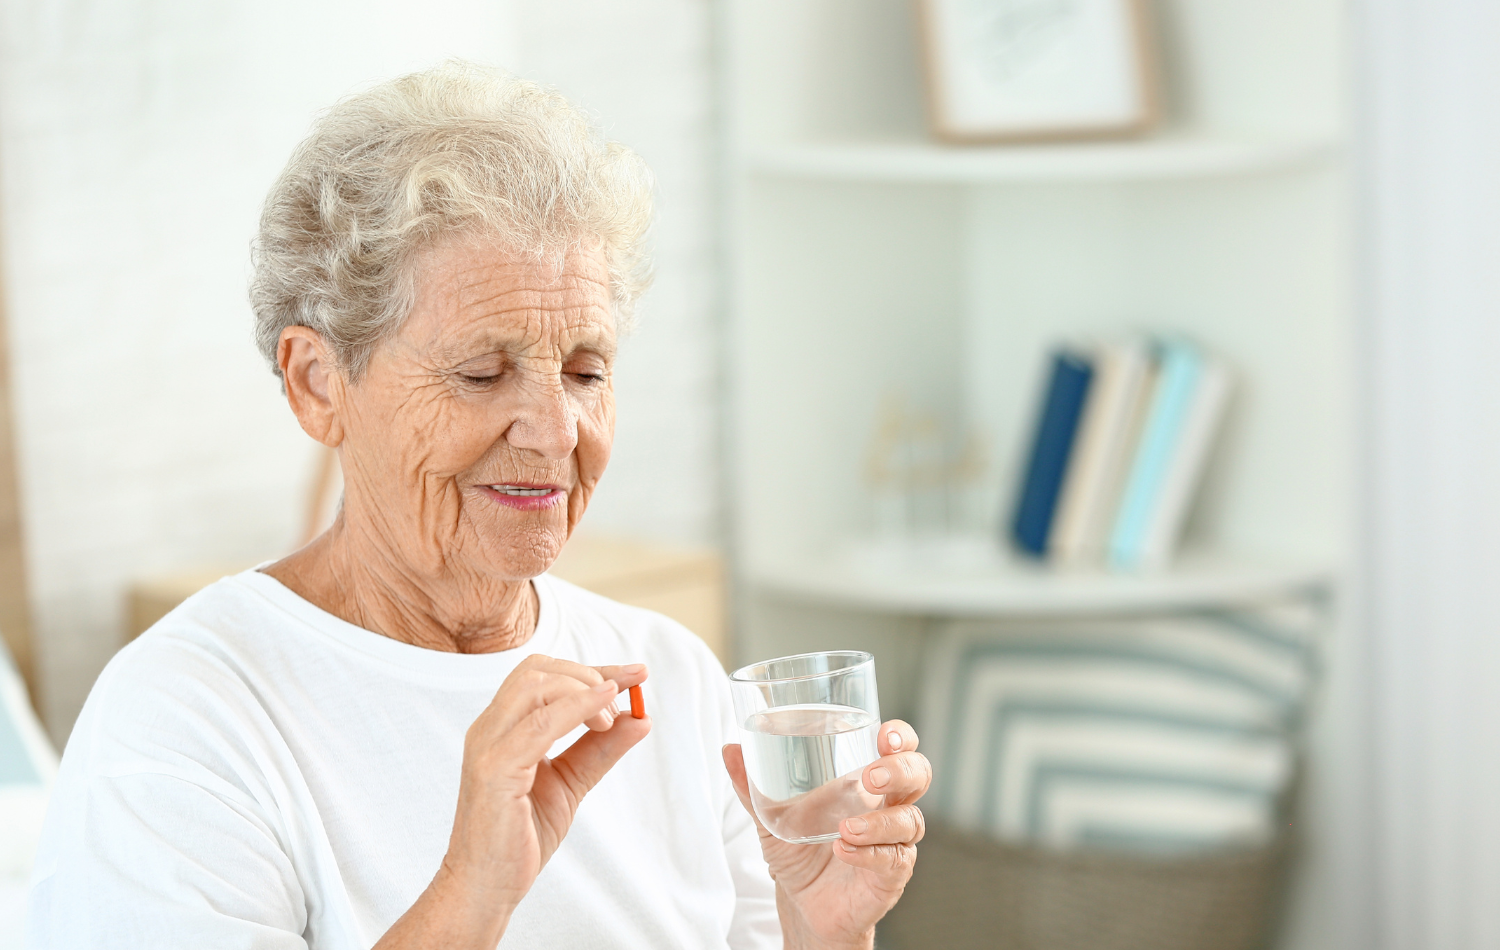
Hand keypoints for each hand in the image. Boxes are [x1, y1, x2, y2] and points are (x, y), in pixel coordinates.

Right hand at [377, 655, 649, 948]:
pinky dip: (576, 710)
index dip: (592, 670)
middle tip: (623, 697)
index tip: (635, 674)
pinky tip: (604, 715)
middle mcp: (489, 729)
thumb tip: (640, 718)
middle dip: (588, 673)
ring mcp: (488, 747)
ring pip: (534, 686)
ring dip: (583, 690)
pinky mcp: (495, 771)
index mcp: (502, 728)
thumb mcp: (570, 783)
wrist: (485, 888)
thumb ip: (600, 749)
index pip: (544, 676)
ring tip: (611, 717)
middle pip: (537, 670)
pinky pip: (539, 726)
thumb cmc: (518, 838)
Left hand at [723, 720, 929, 949]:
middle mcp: (886, 808)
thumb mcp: (771, 817)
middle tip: (870, 776)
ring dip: (880, 822)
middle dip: (900, 770)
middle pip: (917, 776)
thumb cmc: (799, 852)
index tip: (886, 734)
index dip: (902, 737)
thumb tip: (729, 749)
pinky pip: (894, 860)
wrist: (802, 906)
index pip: (899, 750)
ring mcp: (892, 842)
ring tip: (846, 827)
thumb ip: (752, 786)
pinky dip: (869, 854)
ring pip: (910, 820)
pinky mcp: (890, 876)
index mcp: (865, 784)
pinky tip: (844, 850)